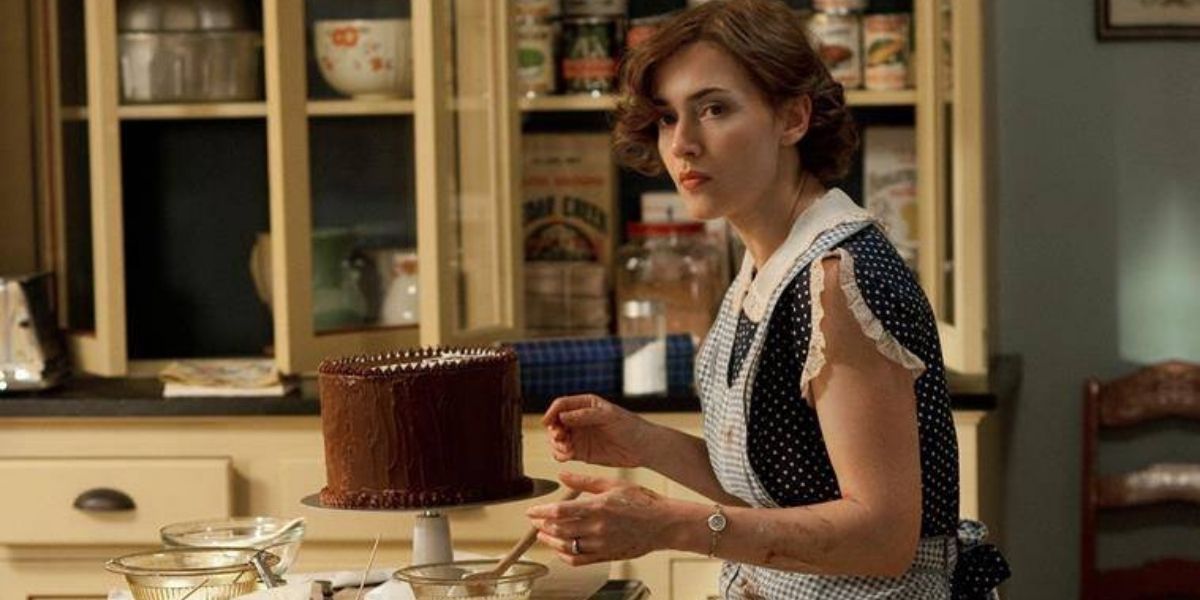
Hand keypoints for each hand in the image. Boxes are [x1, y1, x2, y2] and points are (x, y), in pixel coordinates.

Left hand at [527, 472, 670, 565]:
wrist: (663, 524)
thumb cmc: (642, 502)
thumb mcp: (613, 484)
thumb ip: (584, 482)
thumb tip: (562, 475)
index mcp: (598, 507)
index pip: (559, 512)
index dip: (541, 512)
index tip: (531, 511)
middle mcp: (597, 528)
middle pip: (559, 530)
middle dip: (542, 526)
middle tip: (535, 521)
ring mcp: (601, 544)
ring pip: (566, 546)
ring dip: (550, 541)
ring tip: (543, 534)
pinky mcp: (606, 556)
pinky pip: (579, 560)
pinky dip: (565, 556)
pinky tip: (560, 550)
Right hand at [542, 395, 650, 467]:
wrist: (643, 448)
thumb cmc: (630, 426)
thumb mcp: (609, 416)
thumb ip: (585, 416)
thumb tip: (562, 416)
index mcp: (585, 404)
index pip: (561, 405)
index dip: (552, 412)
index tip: (547, 422)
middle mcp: (578, 419)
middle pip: (555, 423)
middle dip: (553, 430)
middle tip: (560, 437)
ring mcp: (579, 436)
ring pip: (557, 439)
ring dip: (556, 444)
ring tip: (567, 449)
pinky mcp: (581, 452)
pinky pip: (563, 453)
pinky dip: (560, 455)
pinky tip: (567, 456)